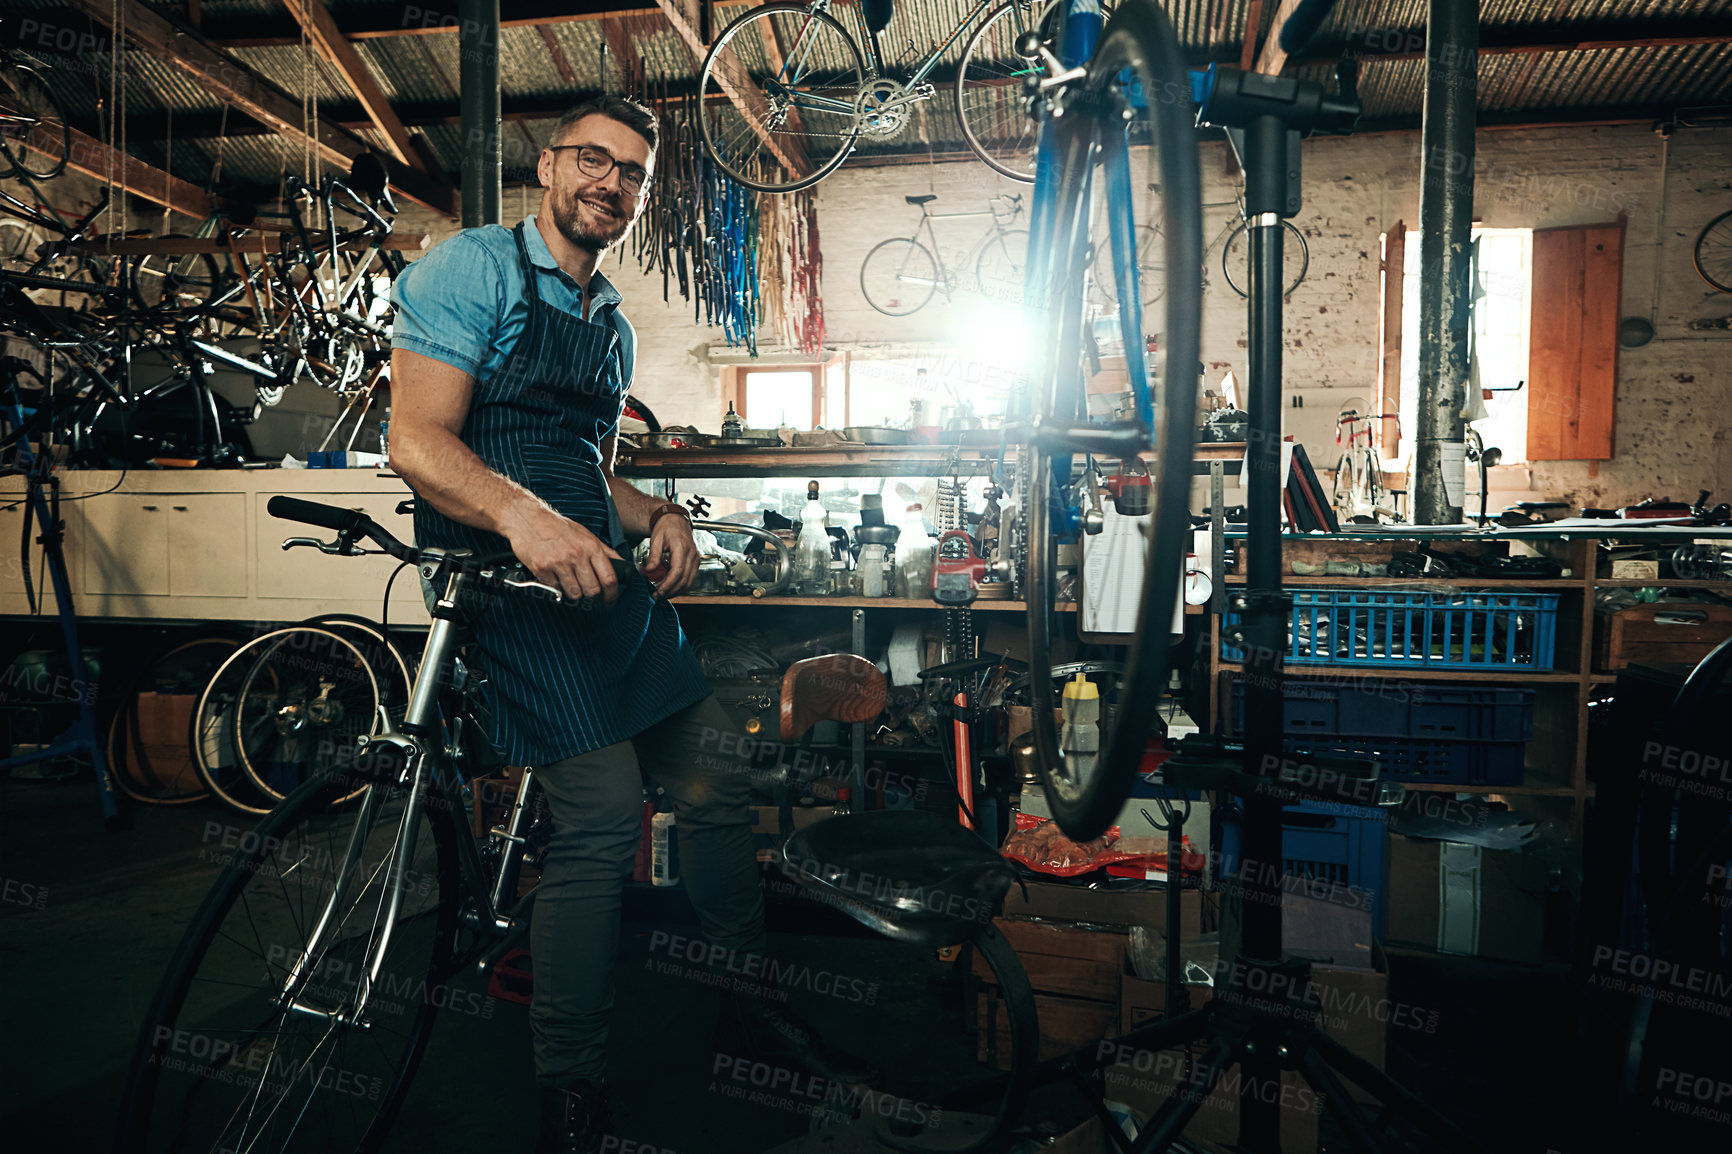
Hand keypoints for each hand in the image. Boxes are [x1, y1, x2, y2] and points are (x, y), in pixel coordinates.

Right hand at [506, 507, 624, 604]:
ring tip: (571, 582)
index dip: (612, 594)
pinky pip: (556, 589)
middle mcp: (576, 555)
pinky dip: (557, 587)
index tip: (610, 600)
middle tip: (589, 593)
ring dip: (574, 592)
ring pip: (575, 593)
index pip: (609, 578)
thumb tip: (620, 564)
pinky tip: (555, 576)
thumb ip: (604, 550)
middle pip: (592, 590)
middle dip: (592, 596)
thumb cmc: (556, 526)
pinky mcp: (542, 570)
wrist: (527, 518)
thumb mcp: (585, 533)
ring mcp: (558, 563)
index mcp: (591, 546)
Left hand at [644, 513, 698, 598]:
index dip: (668, 584)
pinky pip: (690, 578)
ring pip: (689, 582)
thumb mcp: (656, 540)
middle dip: (671, 591)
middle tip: (657, 596)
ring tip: (663, 594)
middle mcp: (691, 554)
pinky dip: (681, 586)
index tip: (658, 591)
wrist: (675, 520)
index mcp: (681, 547)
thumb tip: (649, 571)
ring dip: (676, 591)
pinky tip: (670, 587)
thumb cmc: (666, 527)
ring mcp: (695, 559)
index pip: (677, 571)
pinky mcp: (695, 562)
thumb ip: (653, 556)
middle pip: (684, 580)